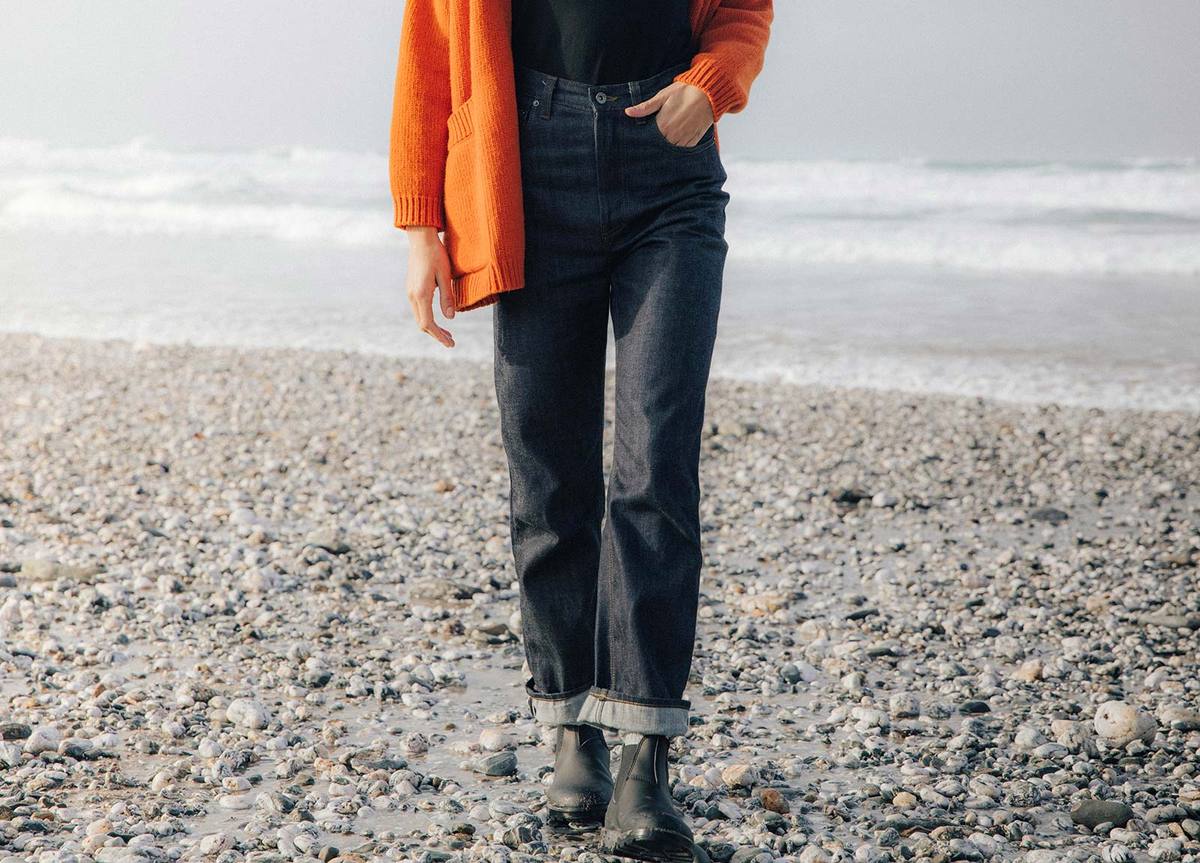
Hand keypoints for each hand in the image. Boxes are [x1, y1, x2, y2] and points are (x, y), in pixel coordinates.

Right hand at [404, 226, 454, 347]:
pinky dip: (428, 317)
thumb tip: (451, 318)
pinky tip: (438, 317)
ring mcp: (410, 292)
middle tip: (451, 340)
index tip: (451, 344)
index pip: (428, 324)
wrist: (421, 238)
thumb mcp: (446, 276)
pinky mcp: (411, 288)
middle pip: (422, 324)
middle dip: (436, 335)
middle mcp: (412, 296)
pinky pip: (418, 309)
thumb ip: (447, 298)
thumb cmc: (436, 254)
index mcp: (421, 294)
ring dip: (432, 327)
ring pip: (419, 317)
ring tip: (447, 332)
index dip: (439, 336)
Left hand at [625, 82, 713, 146]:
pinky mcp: (693, 141)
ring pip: (670, 150)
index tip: (640, 140)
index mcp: (662, 125)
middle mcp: (672, 135)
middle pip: (659, 146)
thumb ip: (645, 107)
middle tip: (653, 141)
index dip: (644, 139)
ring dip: (666, 147)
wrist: (708, 92)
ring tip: (665, 140)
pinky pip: (682, 150)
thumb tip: (628, 112)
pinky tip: (675, 141)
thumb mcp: (662, 96)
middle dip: (655, 144)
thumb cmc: (684, 91)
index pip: (648, 139)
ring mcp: (683, 140)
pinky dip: (678, 147)